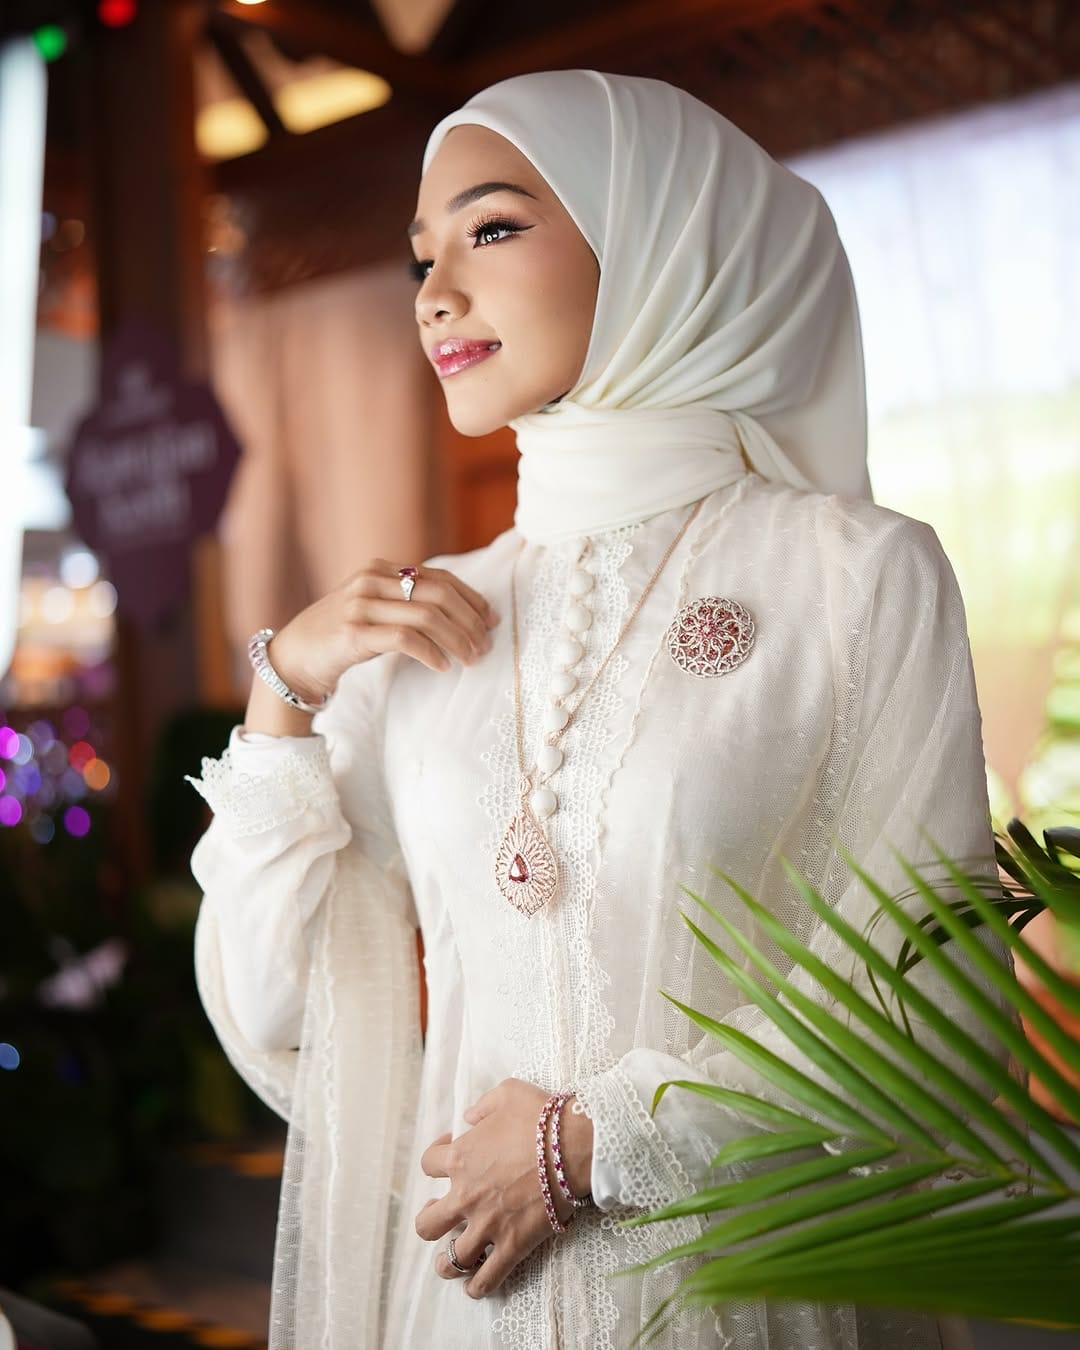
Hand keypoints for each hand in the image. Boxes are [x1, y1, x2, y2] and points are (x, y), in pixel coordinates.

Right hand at [265, 558, 499, 704]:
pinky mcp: (353, 633)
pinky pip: (405, 639)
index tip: (491, 620)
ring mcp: (361, 606)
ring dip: (457, 639)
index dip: (471, 598)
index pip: (439, 577)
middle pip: (438, 593)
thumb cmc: (340, 636)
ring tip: (471, 658)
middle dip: (470, 620)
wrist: (293, 657)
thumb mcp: (374, 609)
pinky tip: (442, 666)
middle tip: (486, 645)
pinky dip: (430, 653)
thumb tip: (459, 615)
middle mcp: (372, 580)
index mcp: (381, 569)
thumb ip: (405, 602)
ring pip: (427, 615)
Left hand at [415, 1079, 593, 1298]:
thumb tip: (469, 1117)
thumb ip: (482, 1106)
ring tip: (448, 1260)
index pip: (428, 1163)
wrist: (573, 1146)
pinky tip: (473, 1285)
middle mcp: (465, 1196)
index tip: (450, 1152)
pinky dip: (476, 1286)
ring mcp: (487, 1225)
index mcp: (460, 1157)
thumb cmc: (541, 1116)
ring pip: (450, 1259)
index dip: (436, 1157)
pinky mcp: (512, 1246)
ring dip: (445, 1262)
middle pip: (427, 1222)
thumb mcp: (507, 1093)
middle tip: (441, 1213)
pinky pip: (486, 1279)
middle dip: (430, 1219)